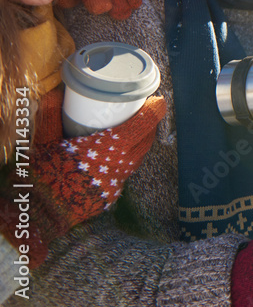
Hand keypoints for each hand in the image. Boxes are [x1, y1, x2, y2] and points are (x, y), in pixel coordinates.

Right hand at [0, 94, 165, 265]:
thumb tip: (55, 91)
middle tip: (145, 113)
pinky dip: (125, 162)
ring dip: (140, 144)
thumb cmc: (42, 174)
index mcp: (108, 148)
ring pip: (137, 159)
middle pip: (145, 141)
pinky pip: (124, 174)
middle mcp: (119, 165)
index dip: (154, 111)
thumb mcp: (45, 141)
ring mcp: (117, 183)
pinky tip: (117, 157)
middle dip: (149, 126)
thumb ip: (51, 115)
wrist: (39, 215)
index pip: (142, 125)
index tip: (158, 101)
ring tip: (134, 132)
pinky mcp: (111, 196)